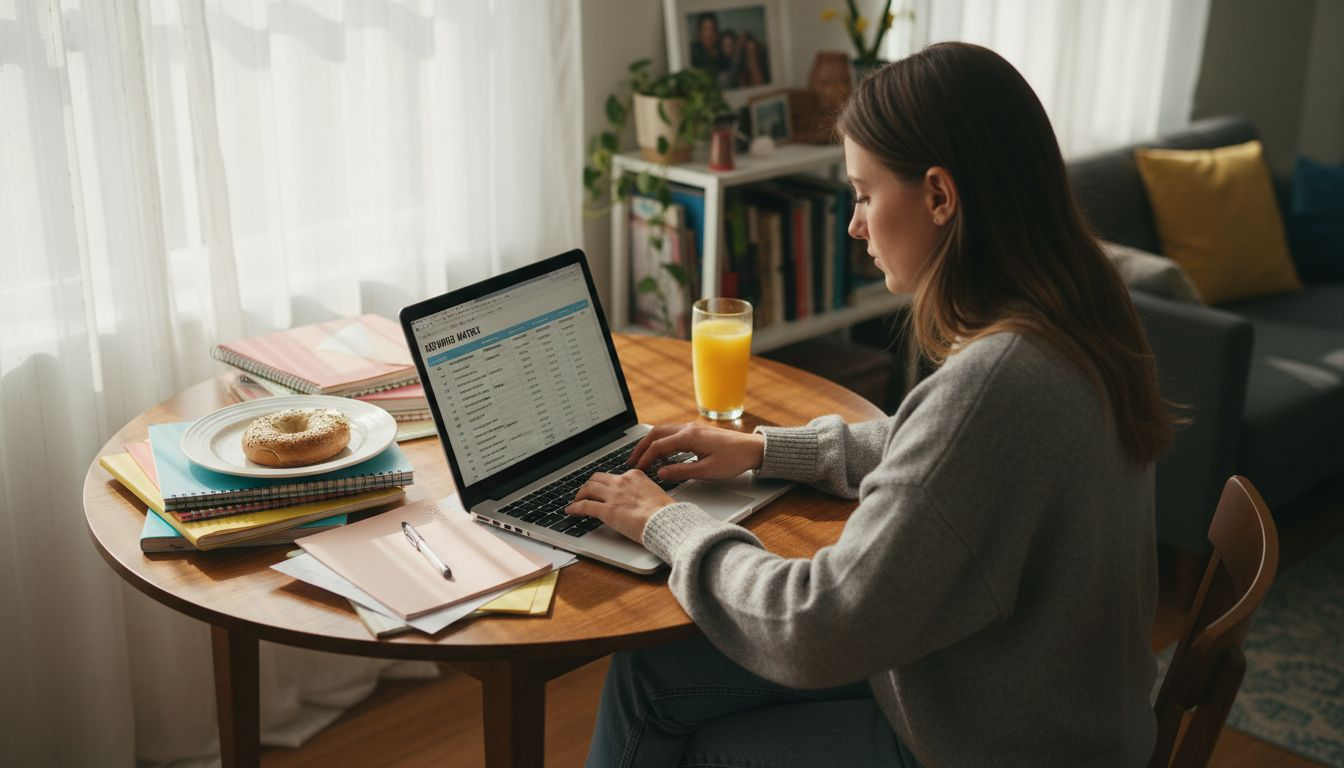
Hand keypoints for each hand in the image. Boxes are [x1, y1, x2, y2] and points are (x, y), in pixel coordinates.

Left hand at [567, 470, 673, 542]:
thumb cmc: (666, 513)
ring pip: (588, 488)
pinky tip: (571, 511)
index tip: (602, 488)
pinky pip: (585, 506)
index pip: (614, 476)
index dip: (604, 483)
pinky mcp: (607, 511)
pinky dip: (575, 507)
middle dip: (589, 485)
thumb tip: (639, 502)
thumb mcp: (655, 495)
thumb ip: (643, 494)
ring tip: (576, 501)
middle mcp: (622, 481)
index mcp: (635, 476)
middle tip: (585, 493)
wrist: (667, 521)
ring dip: (580, 494)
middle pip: (597, 478)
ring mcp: (613, 495)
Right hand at [628, 422, 764, 481]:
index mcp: (689, 437)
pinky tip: (663, 455)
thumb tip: (660, 473)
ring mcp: (692, 428)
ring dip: (651, 444)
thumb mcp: (707, 471)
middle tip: (632, 462)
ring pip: (663, 431)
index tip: (637, 469)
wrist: (753, 449)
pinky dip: (662, 442)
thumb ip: (681, 471)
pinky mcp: (697, 431)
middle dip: (641, 447)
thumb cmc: (734, 460)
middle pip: (655, 434)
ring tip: (644, 458)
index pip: (658, 446)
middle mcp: (688, 428)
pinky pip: (673, 433)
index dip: (645, 458)